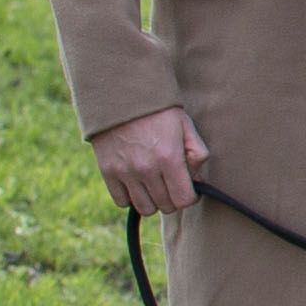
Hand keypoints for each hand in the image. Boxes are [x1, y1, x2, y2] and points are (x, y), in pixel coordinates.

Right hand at [92, 106, 207, 214]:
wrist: (122, 97)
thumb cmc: (160, 112)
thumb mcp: (187, 128)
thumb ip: (197, 155)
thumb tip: (197, 181)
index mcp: (169, 159)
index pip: (184, 200)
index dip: (190, 197)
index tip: (189, 188)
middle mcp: (146, 169)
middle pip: (165, 206)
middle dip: (173, 198)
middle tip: (172, 183)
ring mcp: (124, 172)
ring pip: (144, 208)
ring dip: (153, 201)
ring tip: (155, 185)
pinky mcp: (107, 172)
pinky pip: (122, 201)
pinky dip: (131, 198)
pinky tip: (137, 184)